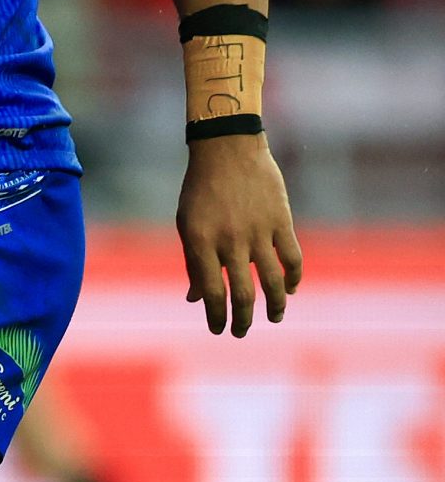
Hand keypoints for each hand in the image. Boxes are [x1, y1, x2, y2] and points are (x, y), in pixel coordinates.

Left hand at [177, 136, 302, 337]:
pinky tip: (290, 289)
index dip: (215, 316)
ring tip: (273, 318)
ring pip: (271, 281)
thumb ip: (193, 263)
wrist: (228, 149)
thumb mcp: (187, 225)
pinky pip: (292, 257)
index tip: (219, 329)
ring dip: (273, 306)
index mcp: (200, 243)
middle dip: (242, 319)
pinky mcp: (281, 220)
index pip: (210, 293)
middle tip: (241, 332)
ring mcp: (258, 231)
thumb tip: (196, 299)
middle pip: (241, 293)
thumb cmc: (201, 190)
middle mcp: (230, 241)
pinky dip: (293, 277)